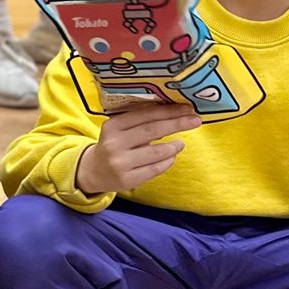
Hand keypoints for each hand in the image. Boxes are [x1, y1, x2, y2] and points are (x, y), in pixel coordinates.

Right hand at [73, 105, 202, 195]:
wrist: (94, 171)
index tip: (187, 108)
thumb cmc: (114, 145)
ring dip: (174, 146)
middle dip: (177, 124)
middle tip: (195, 120)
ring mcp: (120, 163)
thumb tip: (174, 113)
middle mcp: (114, 144)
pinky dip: (168, 161)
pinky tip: (171, 156)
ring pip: (156, 152)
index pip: (144, 115)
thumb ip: (140, 121)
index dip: (168, 111)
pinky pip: (155, 169)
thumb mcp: (119, 130)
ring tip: (181, 143)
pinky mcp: (127, 180)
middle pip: (152, 131)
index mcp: (112, 126)